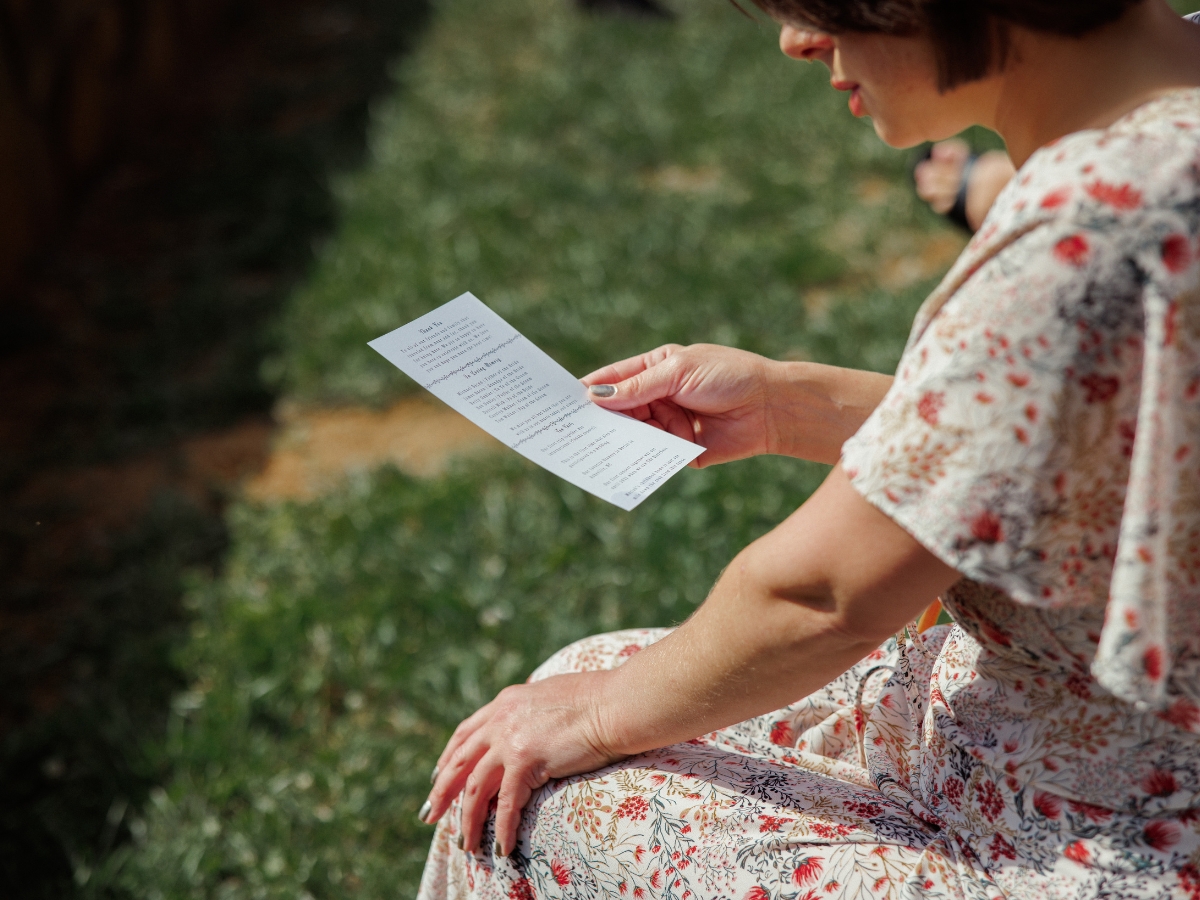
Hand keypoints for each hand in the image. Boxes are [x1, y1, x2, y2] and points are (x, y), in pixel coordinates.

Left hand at [422, 671, 622, 856]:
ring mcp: (510, 739)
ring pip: (475, 787)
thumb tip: (534, 725)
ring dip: (468, 820)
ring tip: (465, 845)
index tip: (437, 776)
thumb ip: (532, 712)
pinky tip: (501, 849)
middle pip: (459, 761)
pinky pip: (506, 804)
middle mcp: (501, 718)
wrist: (616, 703)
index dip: (448, 757)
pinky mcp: (525, 760)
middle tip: (429, 815)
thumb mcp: (551, 696)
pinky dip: (501, 829)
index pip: (466, 733)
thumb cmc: (599, 699)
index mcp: (506, 701)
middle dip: (441, 791)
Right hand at [581, 343, 777, 467]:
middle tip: (574, 428)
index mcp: (657, 368)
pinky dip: (640, 457)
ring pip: (634, 433)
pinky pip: (654, 454)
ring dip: (618, 437)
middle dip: (601, 417)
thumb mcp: (678, 372)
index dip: (591, 388)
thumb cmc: (729, 376)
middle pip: (620, 409)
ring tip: (594, 444)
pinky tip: (622, 461)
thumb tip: (597, 395)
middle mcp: (660, 396)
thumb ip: (638, 386)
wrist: (771, 408)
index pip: (616, 378)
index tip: (563, 399)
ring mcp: (669, 424)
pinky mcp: (681, 450)